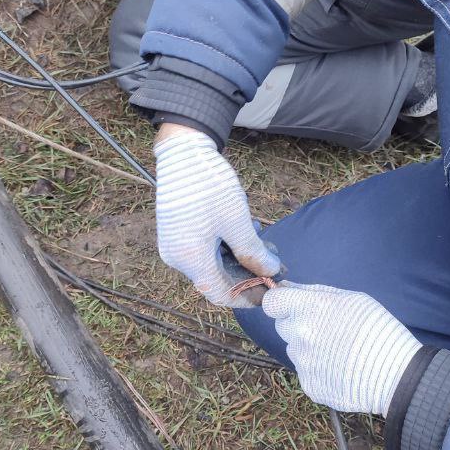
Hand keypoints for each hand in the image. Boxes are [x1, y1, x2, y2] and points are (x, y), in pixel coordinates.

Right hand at [154, 125, 279, 305]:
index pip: (220, 294)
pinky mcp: (176, 234)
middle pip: (216, 280)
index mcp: (190, 259)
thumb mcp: (237, 221)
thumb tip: (270, 272)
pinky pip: (203, 251)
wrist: (182, 152)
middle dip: (247, 274)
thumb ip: (253, 252)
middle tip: (274, 264)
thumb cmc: (210, 185)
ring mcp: (174, 246)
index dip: (248, 296)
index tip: (271, 291)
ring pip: (212, 264)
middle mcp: (177, 258)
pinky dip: (225, 248)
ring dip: (239, 259)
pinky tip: (245, 234)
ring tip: (263, 244)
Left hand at [263, 284, 421, 415]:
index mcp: (309, 309)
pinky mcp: (309, 385)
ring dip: (309, 347)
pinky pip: (306, 371)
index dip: (281, 302)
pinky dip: (319, 369)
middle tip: (327, 329)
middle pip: (282, 326)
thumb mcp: (352, 299)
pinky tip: (340, 367)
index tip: (292, 306)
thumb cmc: (377, 330)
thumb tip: (286, 287)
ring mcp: (303, 363)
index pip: (272, 302)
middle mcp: (300, 336)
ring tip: (339, 350)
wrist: (395, 374)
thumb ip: (314, 292)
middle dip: (298, 324)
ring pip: (295, 349)